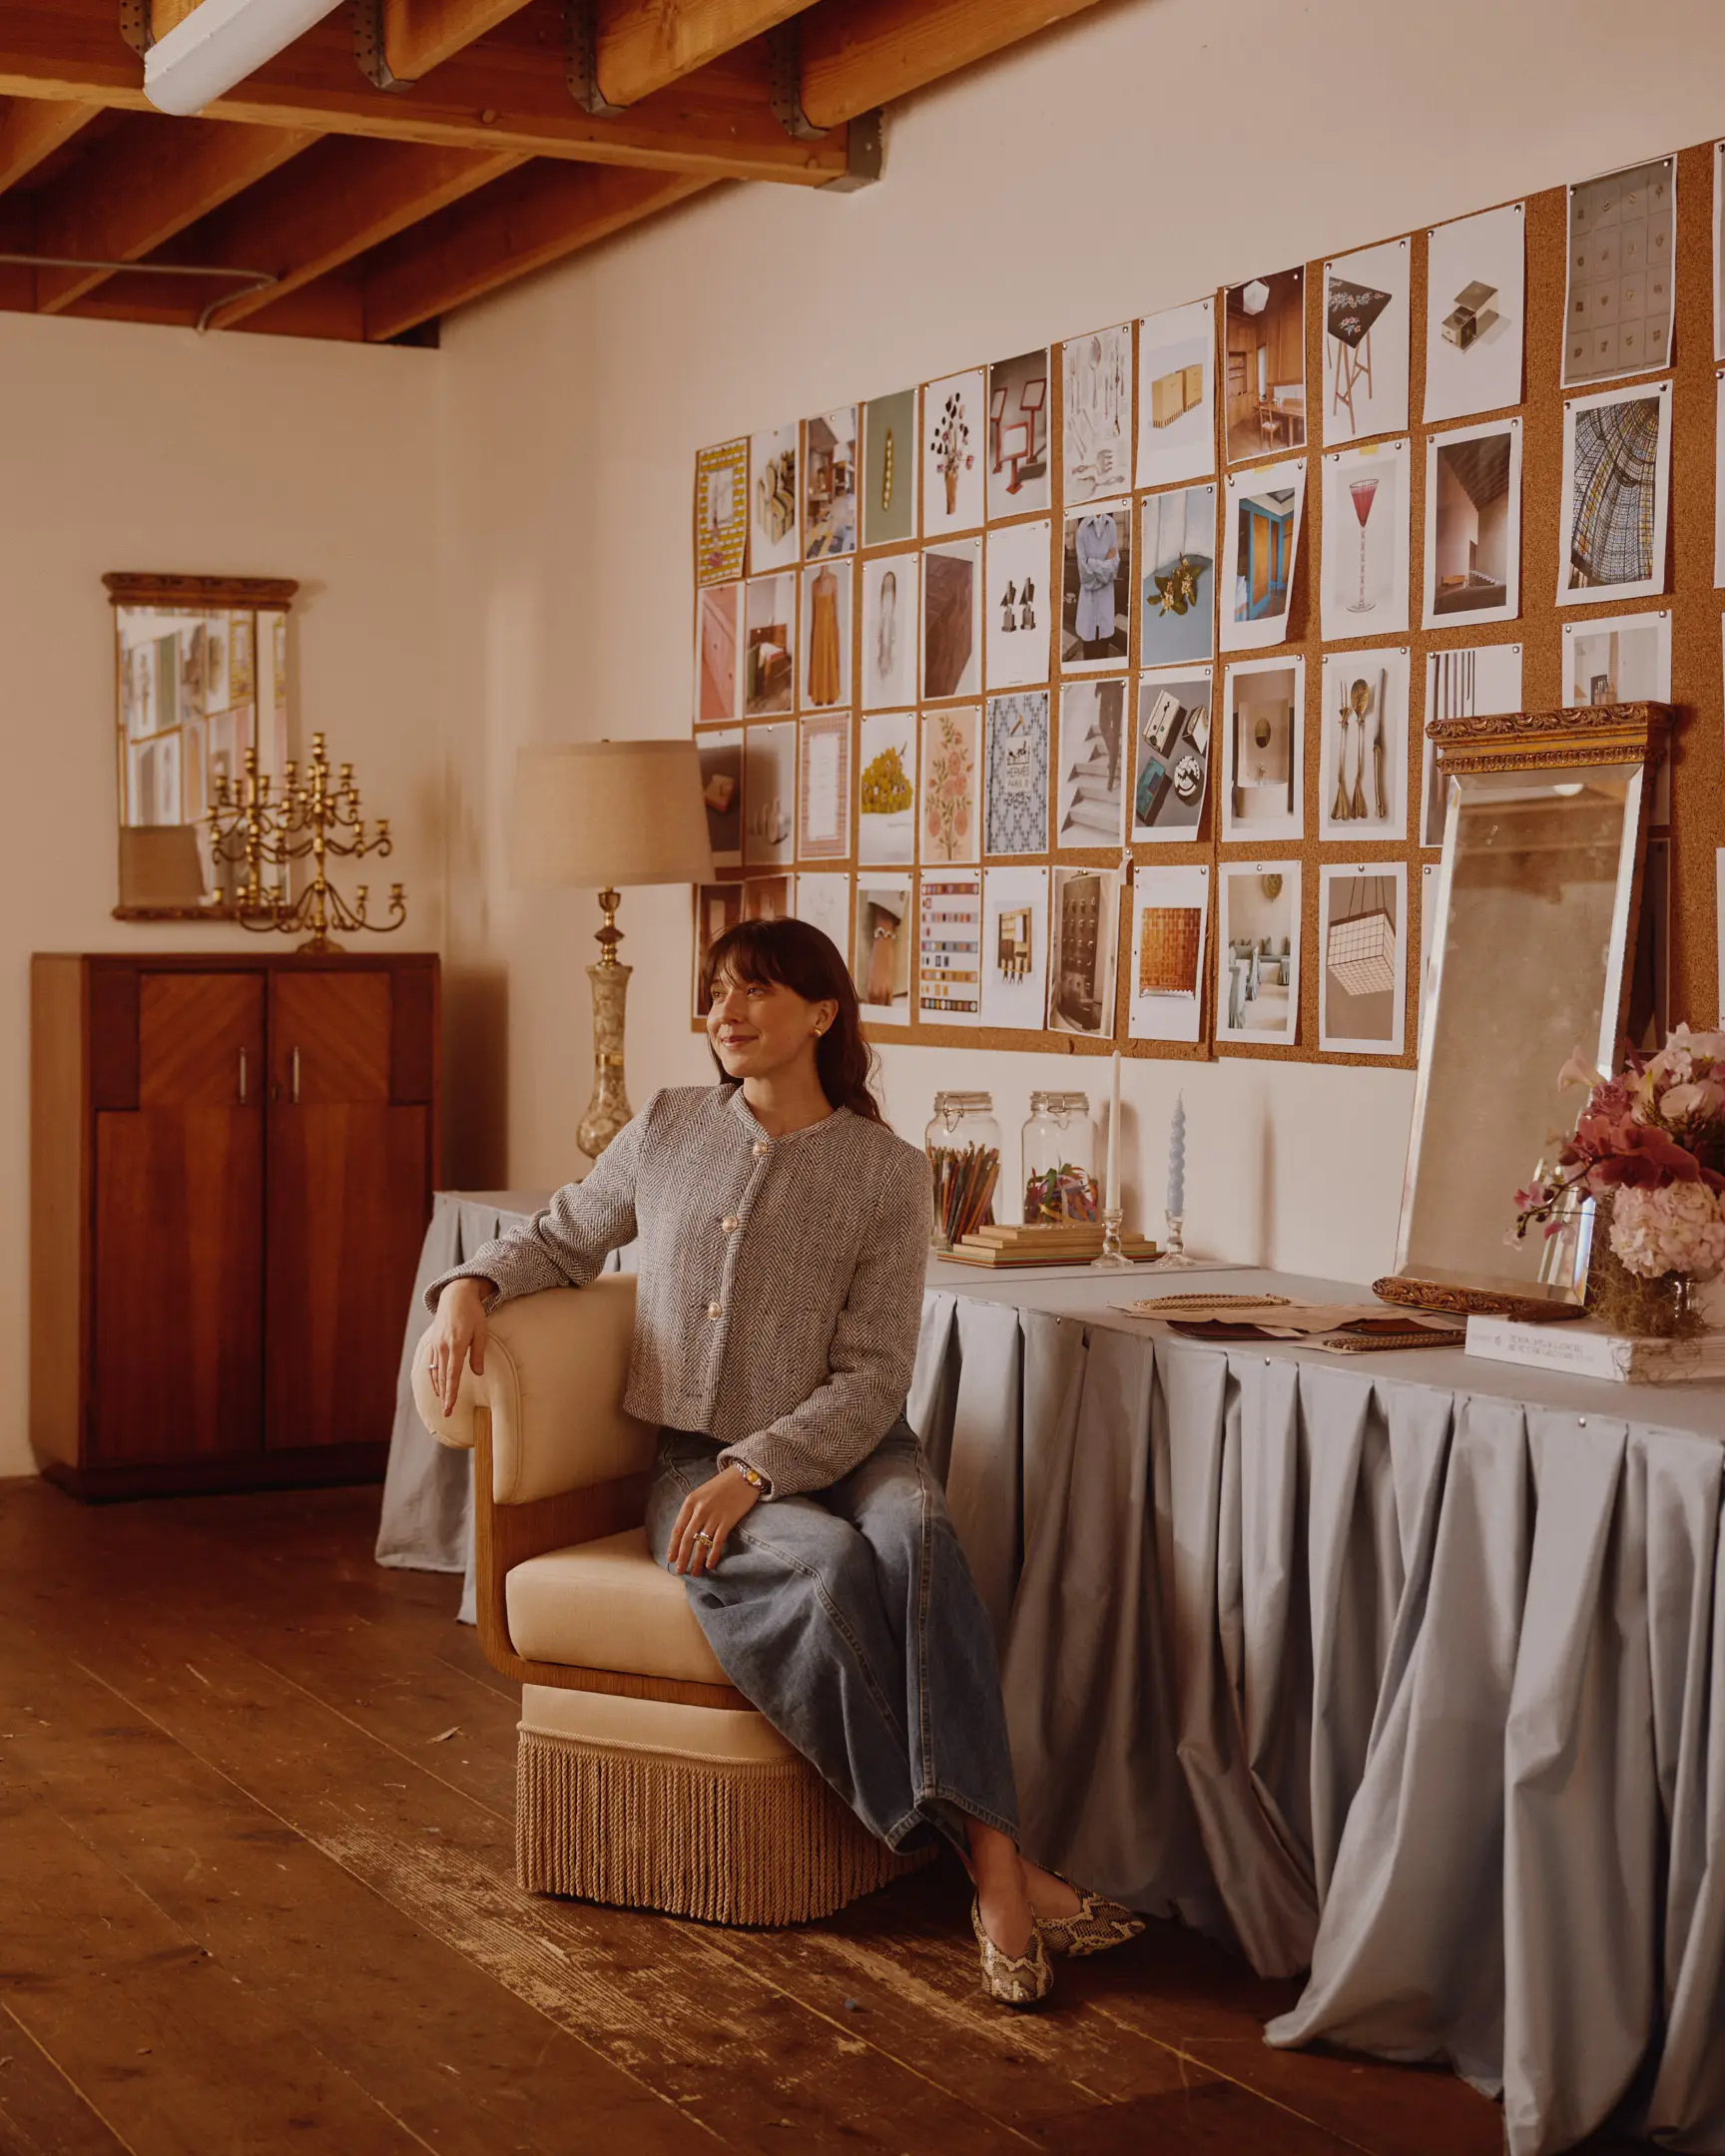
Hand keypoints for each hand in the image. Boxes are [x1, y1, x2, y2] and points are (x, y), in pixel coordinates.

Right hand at [427, 1278, 492, 1416]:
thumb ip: (479, 1353)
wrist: (455, 1295)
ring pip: (435, 1372)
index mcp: (456, 1345)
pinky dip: (433, 1377)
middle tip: (447, 1413)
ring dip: (439, 1389)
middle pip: (442, 1378)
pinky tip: (437, 1386)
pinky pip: (431, 1364)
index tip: (450, 1407)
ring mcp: (436, 1345)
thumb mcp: (481, 1331)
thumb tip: (478, 1373)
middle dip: (445, 1396)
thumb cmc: (472, 1312)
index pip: (453, 1375)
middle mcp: (443, 1347)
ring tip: (443, 1403)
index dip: (451, 1394)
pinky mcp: (433, 1342)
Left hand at [669, 1467, 761, 1577]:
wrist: (744, 1475)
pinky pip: (717, 1542)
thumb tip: (686, 1532)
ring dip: (696, 1561)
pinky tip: (710, 1565)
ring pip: (701, 1544)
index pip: (677, 1529)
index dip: (673, 1546)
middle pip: (687, 1539)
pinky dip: (712, 1555)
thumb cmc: (722, 1485)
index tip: (670, 1559)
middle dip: (682, 1557)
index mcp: (690, 1502)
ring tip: (694, 1573)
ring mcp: (713, 1516)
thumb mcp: (701, 1493)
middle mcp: (699, 1510)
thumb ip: (693, 1510)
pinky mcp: (728, 1520)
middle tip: (679, 1571)